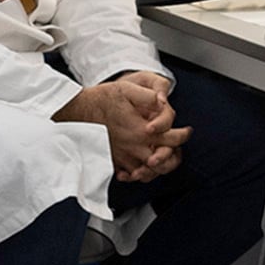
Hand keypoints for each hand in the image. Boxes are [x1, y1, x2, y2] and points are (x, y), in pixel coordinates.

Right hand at [56, 75, 186, 183]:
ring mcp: (124, 157)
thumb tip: (163, 102)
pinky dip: (139, 174)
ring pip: (150, 172)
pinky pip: (131, 176)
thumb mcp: (127, 89)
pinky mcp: (114, 161)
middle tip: (177, 148)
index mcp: (142, 130)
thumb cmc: (102, 100)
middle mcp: (135, 147)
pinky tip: (141, 166)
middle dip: (175, 156)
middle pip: (165, 162)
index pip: (173, 139)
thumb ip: (149, 96)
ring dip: (159, 167)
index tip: (186, 131)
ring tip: (162, 158)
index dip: (183, 135)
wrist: (78, 111)